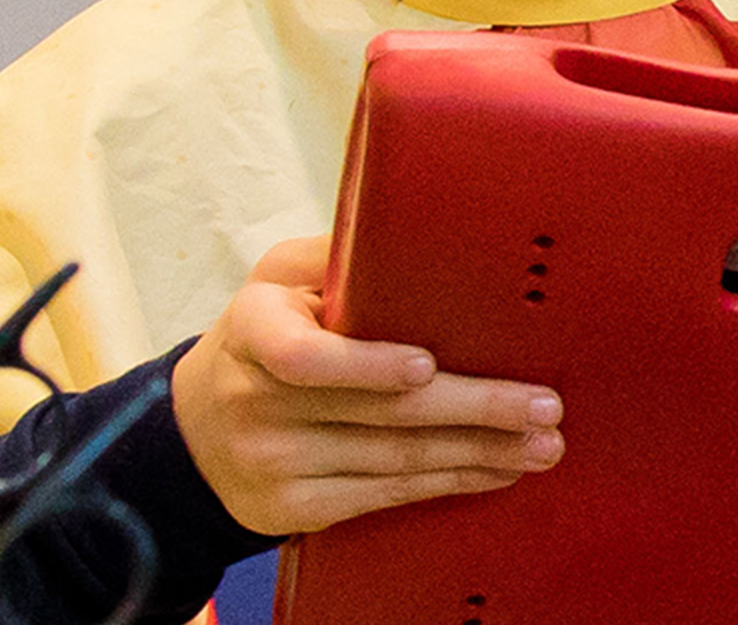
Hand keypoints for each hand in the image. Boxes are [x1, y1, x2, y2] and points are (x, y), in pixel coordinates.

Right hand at [171, 237, 563, 534]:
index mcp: (253, 327)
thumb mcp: (278, 278)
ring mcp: (272, 463)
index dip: (367, 365)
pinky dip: (449, 483)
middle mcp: (257, 401)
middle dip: (473, 409)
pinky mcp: (290, 510)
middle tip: (544, 406)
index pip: (303, 355)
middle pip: (379, 413)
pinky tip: (496, 470)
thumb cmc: (264, 330)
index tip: (426, 364)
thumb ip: (337, 254)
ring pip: (394, 461)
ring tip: (543, 443)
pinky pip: (383, 497)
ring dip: (479, 453)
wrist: (194, 430)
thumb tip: (421, 227)